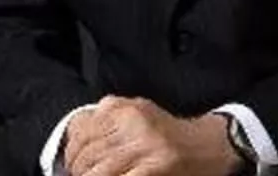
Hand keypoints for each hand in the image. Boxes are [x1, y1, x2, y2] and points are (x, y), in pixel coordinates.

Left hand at [63, 95, 243, 175]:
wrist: (207, 144)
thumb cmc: (169, 132)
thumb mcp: (138, 111)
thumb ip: (109, 116)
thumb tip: (77, 132)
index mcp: (123, 108)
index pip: (80, 131)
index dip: (71, 153)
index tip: (72, 165)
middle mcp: (132, 121)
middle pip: (87, 153)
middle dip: (78, 172)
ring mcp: (145, 144)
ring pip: (99, 170)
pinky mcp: (157, 165)